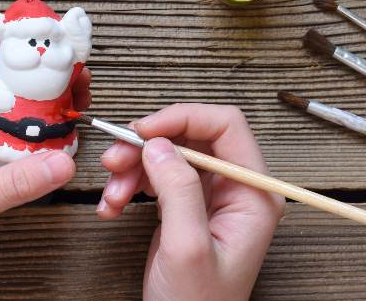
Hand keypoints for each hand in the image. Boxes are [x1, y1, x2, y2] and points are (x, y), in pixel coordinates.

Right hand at [96, 104, 284, 300]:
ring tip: (112, 193)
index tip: (144, 130)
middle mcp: (236, 189)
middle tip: (115, 158)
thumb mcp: (187, 247)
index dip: (183, 118)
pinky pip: (156, 177)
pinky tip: (113, 205)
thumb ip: (178, 189)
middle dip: (149, 144)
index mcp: (253, 194)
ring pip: (168, 154)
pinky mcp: (186, 206)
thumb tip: (159, 143)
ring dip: (132, 167)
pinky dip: (129, 185)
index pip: (226, 126)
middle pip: (191, 136)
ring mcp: (210, 197)